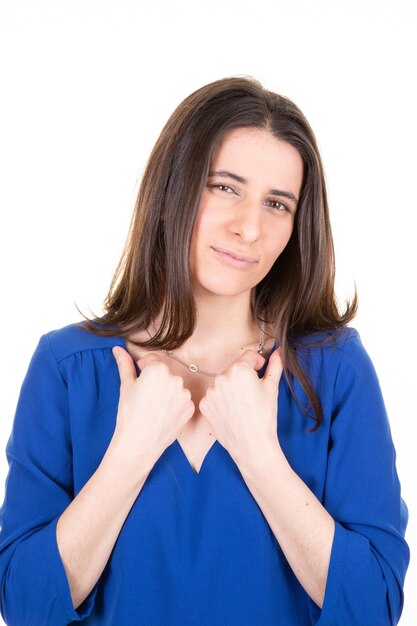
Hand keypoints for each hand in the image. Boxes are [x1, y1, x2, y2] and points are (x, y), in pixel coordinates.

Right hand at [111, 347, 194, 466]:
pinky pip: (182, 401)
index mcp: (158, 369)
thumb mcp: (126, 386)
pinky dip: (175, 405)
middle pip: (165, 373)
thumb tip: (118, 348)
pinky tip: (163, 414)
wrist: (139, 443)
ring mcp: (185, 394)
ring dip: (167, 392)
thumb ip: (125, 364)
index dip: (144, 369)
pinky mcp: (190, 408)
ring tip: (154, 407)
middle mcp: (175, 378)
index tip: (139, 382)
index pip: (152, 360)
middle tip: (145, 397)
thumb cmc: (129, 414)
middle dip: (156, 381)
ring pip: (175, 387)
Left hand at [198, 347, 282, 463]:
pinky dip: (222, 401)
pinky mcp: (205, 404)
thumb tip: (277, 352)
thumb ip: (274, 366)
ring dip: (232, 388)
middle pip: (235, 368)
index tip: (261, 373)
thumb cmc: (264, 417)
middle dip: (244, 376)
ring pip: (224, 382)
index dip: (258, 364)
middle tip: (253, 394)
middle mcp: (221, 377)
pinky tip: (232, 411)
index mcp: (239, 369)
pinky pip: (214, 396)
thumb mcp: (272, 388)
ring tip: (242, 405)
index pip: (249, 356)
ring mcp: (211, 391)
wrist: (251, 444)